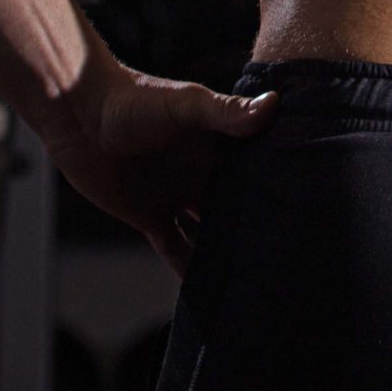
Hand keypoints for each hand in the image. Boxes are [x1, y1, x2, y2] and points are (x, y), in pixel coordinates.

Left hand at [45, 64, 276, 272]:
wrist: (79, 117)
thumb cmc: (132, 98)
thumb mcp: (183, 105)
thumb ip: (225, 112)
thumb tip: (273, 105)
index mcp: (220, 145)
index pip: (259, 168)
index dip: (281, 184)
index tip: (312, 205)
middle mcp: (205, 172)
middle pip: (239, 204)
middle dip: (261, 224)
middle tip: (293, 253)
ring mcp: (179, 197)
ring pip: (212, 231)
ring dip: (229, 250)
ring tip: (260, 278)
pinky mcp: (152, 218)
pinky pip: (177, 249)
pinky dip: (190, 271)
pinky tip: (209, 291)